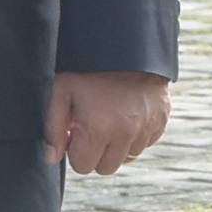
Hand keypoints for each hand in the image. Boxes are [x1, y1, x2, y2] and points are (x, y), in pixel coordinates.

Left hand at [45, 71, 170, 176]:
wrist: (126, 43)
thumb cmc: (88, 67)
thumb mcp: (61, 92)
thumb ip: (54, 129)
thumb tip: (51, 158)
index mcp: (99, 130)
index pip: (83, 167)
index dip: (75, 150)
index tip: (75, 131)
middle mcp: (126, 135)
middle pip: (105, 168)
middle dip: (95, 153)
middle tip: (90, 127)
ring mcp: (147, 128)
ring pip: (127, 157)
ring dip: (116, 145)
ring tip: (108, 118)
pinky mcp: (161, 121)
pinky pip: (145, 143)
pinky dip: (134, 135)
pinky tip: (125, 113)